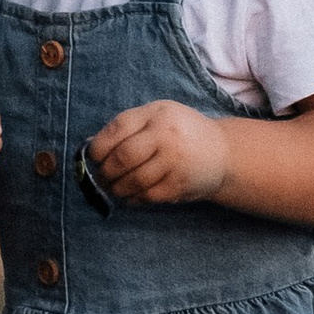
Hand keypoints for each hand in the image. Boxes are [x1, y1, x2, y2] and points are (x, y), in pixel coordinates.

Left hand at [85, 100, 228, 207]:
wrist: (222, 153)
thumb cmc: (181, 133)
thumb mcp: (158, 116)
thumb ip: (129, 127)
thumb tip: (91, 147)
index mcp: (157, 114)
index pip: (118, 128)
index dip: (99, 146)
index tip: (94, 157)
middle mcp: (166, 136)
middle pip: (123, 157)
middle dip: (106, 172)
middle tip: (102, 177)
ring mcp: (174, 162)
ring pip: (133, 181)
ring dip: (116, 189)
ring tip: (113, 188)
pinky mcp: (179, 184)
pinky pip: (147, 196)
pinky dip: (133, 199)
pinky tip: (130, 196)